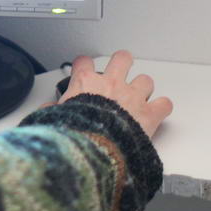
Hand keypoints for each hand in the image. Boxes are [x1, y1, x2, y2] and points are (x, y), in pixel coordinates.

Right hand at [52, 51, 172, 138]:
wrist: (95, 151)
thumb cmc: (75, 134)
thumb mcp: (53, 120)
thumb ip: (51, 112)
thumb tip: (46, 112)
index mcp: (85, 83)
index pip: (83, 62)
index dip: (84, 66)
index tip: (84, 72)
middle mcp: (111, 84)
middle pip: (122, 59)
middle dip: (122, 64)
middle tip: (119, 75)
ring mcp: (133, 97)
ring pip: (146, 80)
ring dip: (142, 89)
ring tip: (138, 100)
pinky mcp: (149, 114)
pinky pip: (164, 103)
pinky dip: (161, 108)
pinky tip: (156, 114)